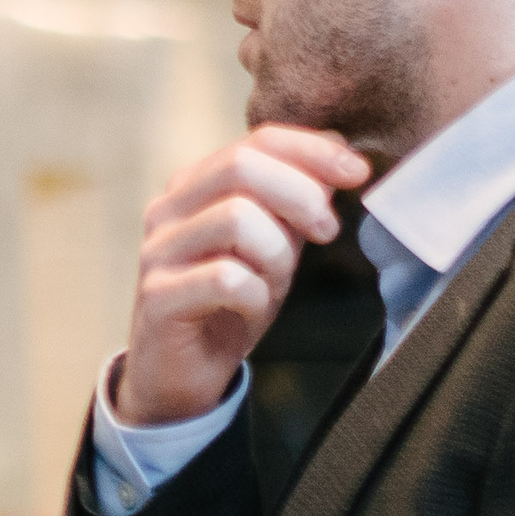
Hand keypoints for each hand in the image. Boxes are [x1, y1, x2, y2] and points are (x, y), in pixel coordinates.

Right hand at [115, 127, 368, 428]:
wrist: (179, 375)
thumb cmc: (229, 306)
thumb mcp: (273, 245)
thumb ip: (294, 203)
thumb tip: (338, 155)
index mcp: (194, 186)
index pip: (257, 140)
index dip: (313, 150)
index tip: (357, 173)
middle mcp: (167, 210)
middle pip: (241, 166)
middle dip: (301, 195)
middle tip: (327, 231)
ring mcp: (157, 252)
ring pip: (235, 218)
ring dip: (276, 253)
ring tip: (276, 282)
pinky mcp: (156, 296)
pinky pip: (225, 278)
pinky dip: (255, 294)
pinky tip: (251, 307)